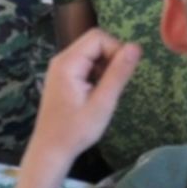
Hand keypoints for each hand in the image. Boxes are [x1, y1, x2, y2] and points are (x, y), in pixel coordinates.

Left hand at [28, 29, 141, 162]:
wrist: (50, 150)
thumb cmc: (76, 131)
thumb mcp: (102, 103)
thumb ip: (118, 73)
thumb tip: (135, 47)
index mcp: (68, 62)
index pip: (98, 37)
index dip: (116, 50)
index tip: (122, 74)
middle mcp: (61, 59)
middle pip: (94, 42)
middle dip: (111, 59)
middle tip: (115, 85)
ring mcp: (60, 68)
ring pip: (91, 53)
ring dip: (105, 67)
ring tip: (105, 93)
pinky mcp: (63, 77)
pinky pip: (85, 64)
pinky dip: (96, 74)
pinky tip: (97, 94)